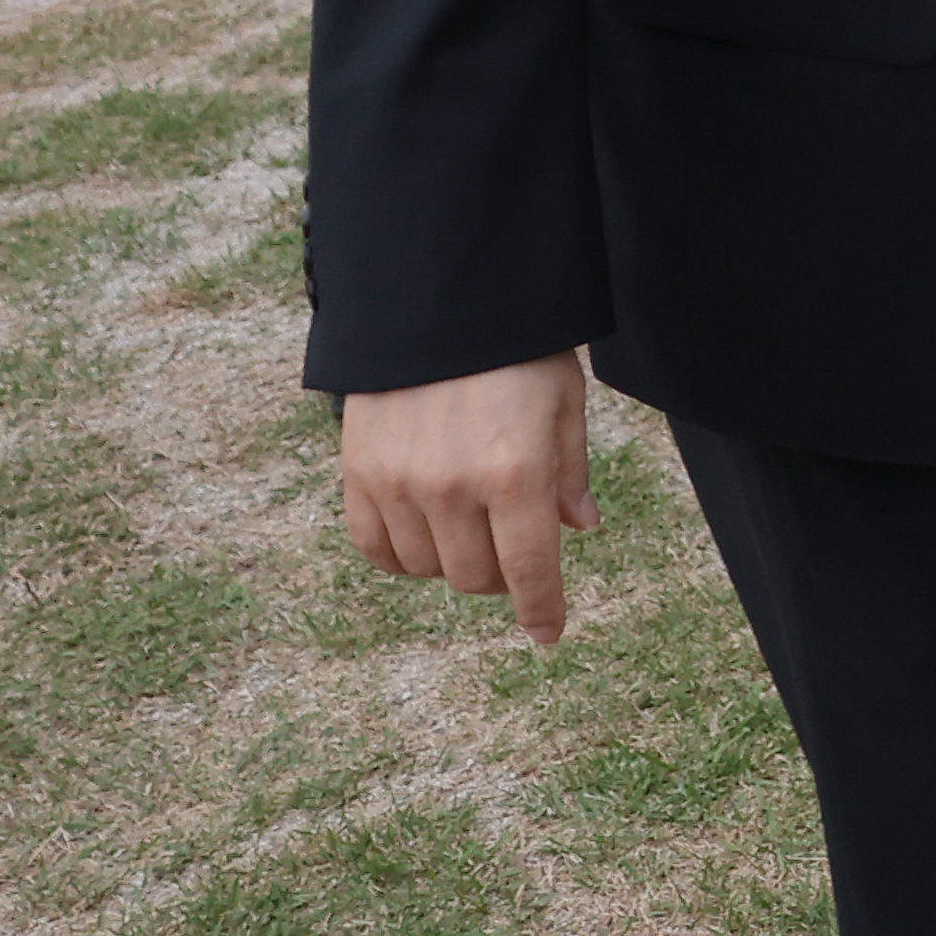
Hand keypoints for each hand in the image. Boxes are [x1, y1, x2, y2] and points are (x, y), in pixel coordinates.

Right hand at [341, 353, 595, 646]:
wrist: (437, 302)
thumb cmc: (516, 349)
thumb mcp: (564, 402)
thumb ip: (570, 471)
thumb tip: (578, 529)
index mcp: (516, 472)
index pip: (531, 569)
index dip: (542, 609)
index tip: (548, 633)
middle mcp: (453, 488)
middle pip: (475, 578)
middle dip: (503, 576)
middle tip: (515, 551)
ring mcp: (398, 485)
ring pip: (426, 569)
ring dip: (454, 562)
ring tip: (472, 527)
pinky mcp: (358, 475)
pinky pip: (375, 548)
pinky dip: (401, 555)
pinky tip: (424, 534)